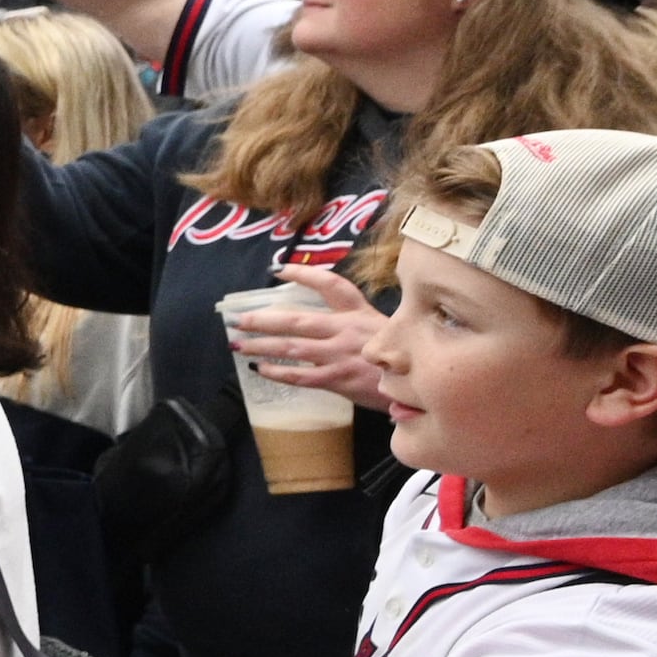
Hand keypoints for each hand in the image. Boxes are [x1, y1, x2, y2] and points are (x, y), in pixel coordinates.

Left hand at [228, 264, 384, 403]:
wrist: (419, 387)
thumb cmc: (399, 358)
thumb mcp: (382, 329)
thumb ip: (354, 322)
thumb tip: (319, 320)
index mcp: (360, 313)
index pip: (331, 285)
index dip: (304, 273)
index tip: (278, 269)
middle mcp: (347, 330)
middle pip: (297, 319)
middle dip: (263, 319)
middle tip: (237, 319)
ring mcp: (341, 354)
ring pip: (292, 347)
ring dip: (261, 345)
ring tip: (238, 344)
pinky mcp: (339, 379)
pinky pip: (300, 375)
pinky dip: (277, 372)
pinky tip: (259, 369)